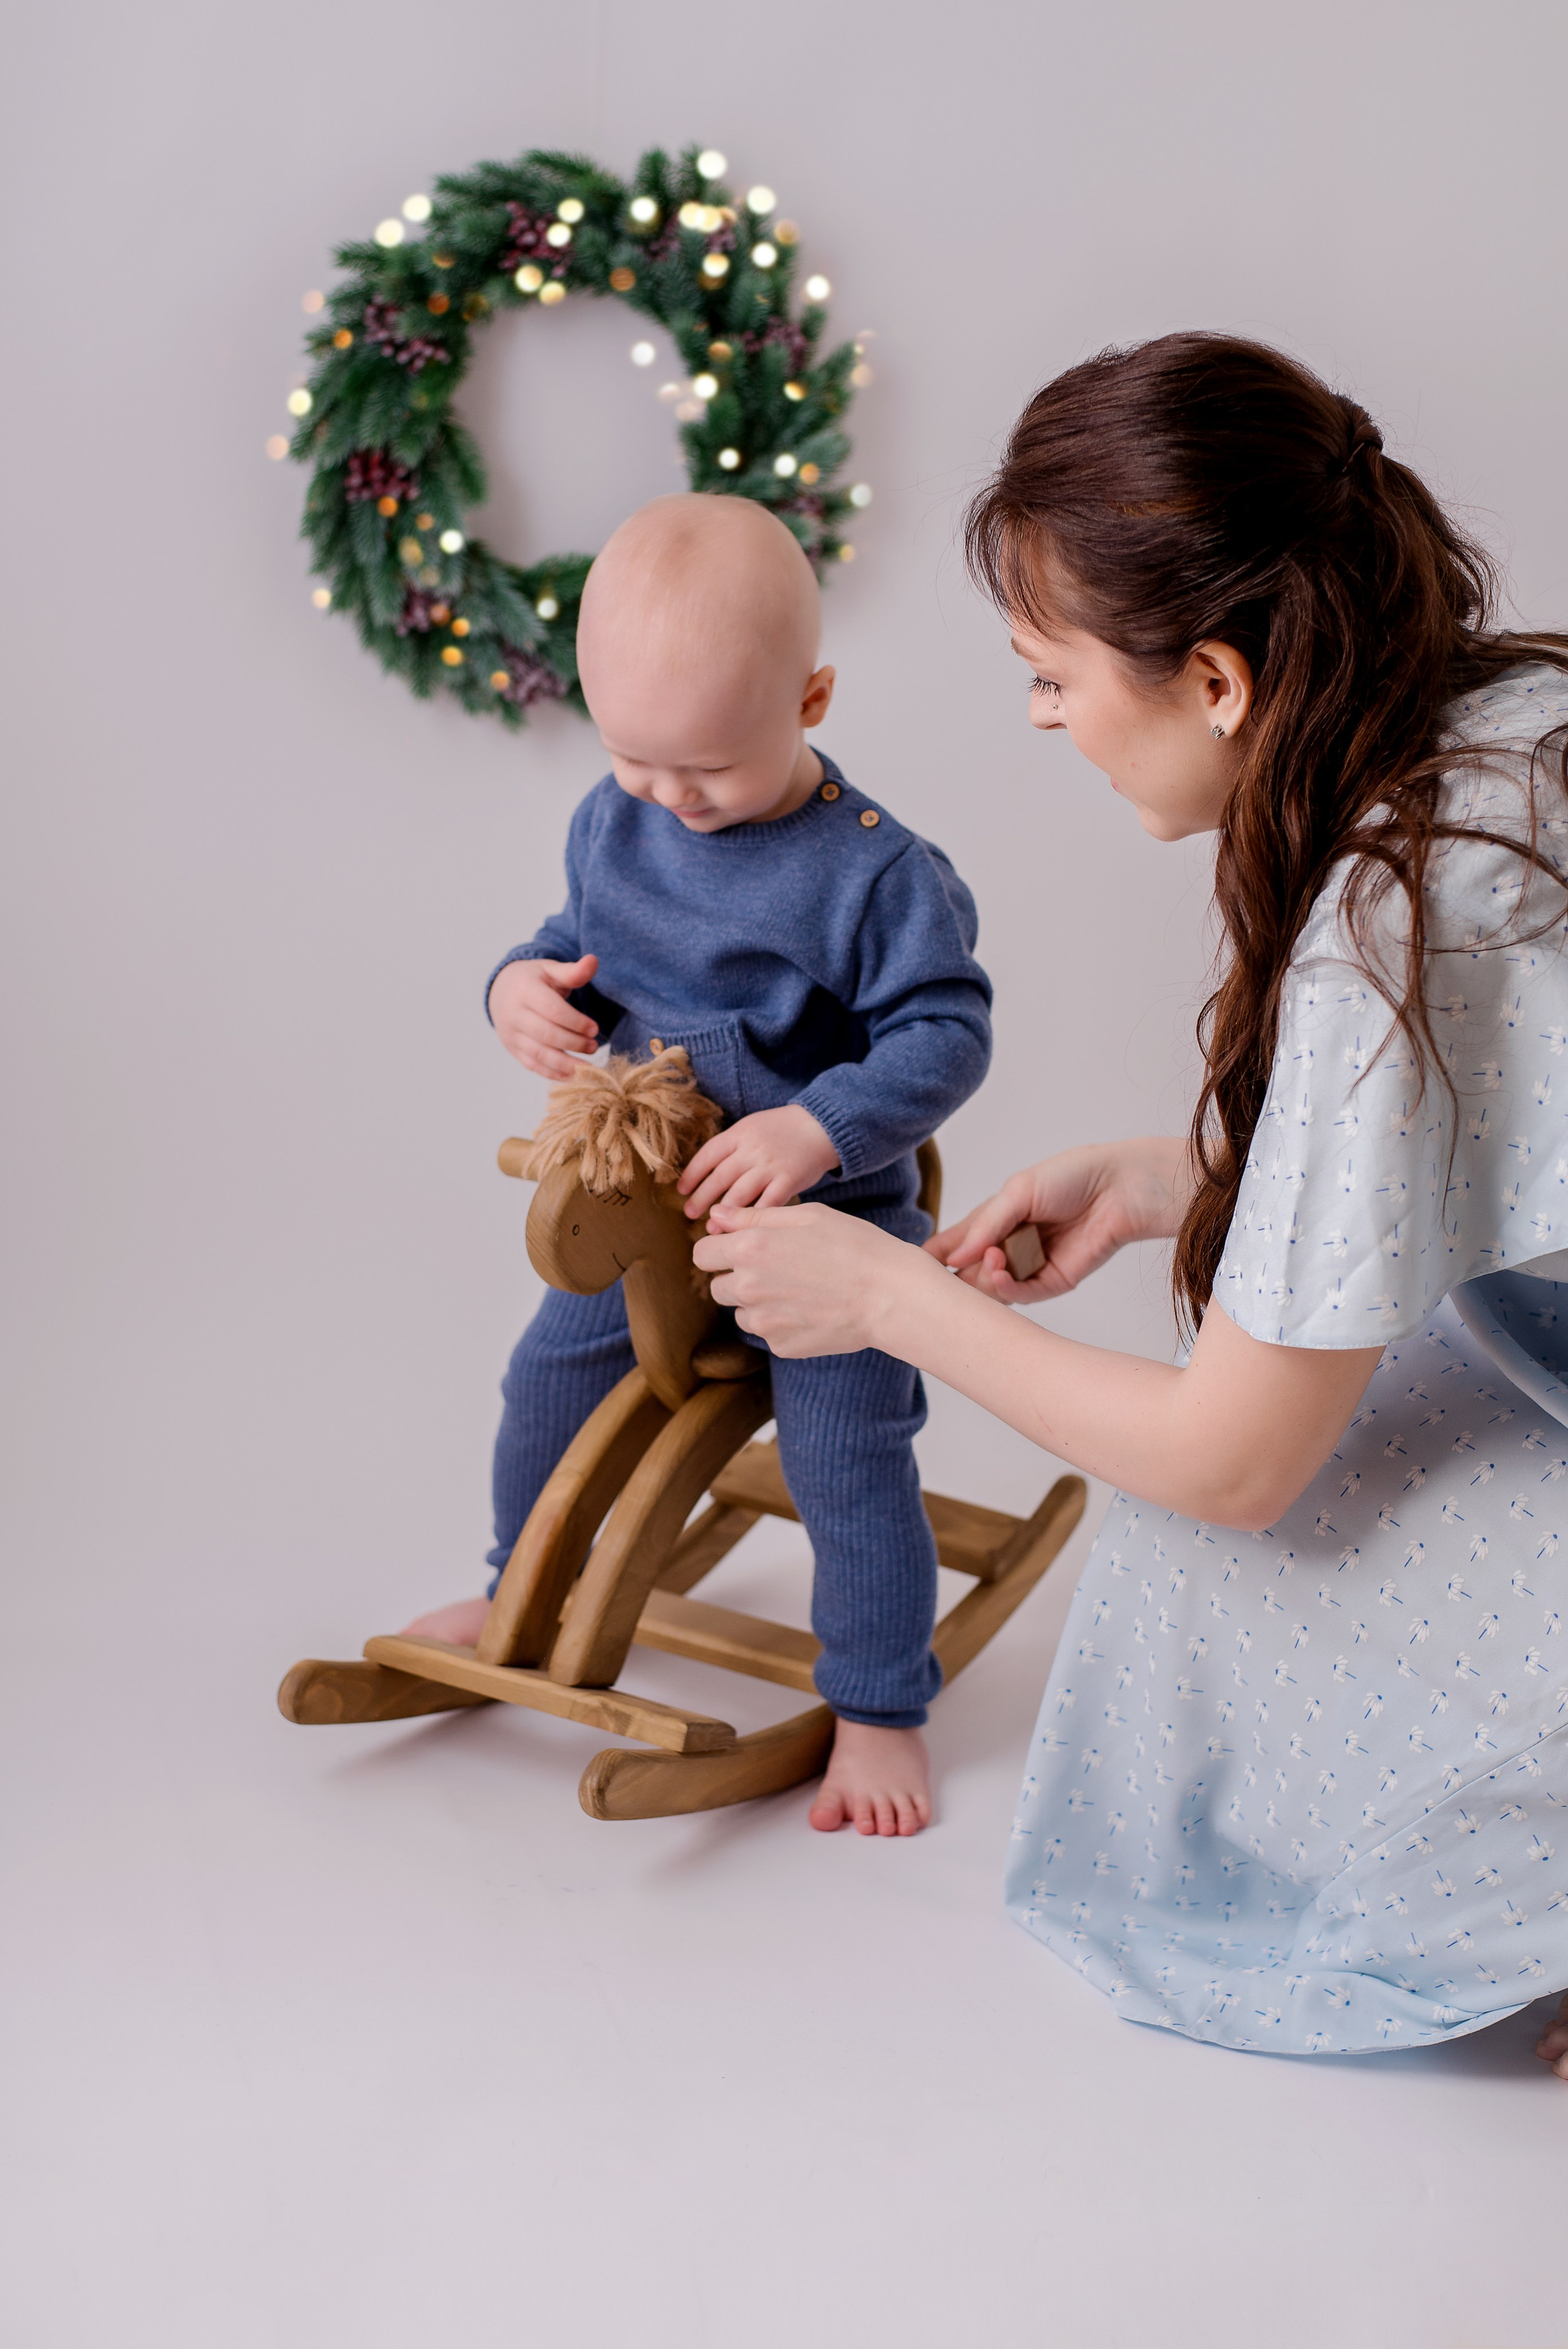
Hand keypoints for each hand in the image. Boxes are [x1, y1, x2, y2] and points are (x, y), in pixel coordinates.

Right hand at [487, 954, 599, 1079]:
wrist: (502, 991)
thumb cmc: (534, 980)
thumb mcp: (551, 970)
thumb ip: (573, 971)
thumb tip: (593, 961)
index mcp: (525, 990)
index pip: (552, 1010)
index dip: (575, 1022)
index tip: (595, 1029)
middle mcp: (514, 1013)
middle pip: (546, 1034)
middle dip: (573, 1043)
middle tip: (594, 1046)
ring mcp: (511, 1033)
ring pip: (539, 1054)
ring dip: (566, 1064)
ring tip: (588, 1068)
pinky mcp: (512, 1048)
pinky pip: (532, 1065)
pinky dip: (553, 1073)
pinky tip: (572, 1076)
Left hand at [676, 1104, 838, 1219]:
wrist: (822, 1125)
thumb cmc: (783, 1130)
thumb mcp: (753, 1126)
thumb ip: (733, 1147)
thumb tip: (706, 1172)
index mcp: (740, 1134)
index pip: (708, 1155)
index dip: (692, 1174)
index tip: (681, 1190)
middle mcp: (752, 1149)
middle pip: (720, 1177)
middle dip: (701, 1198)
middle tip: (689, 1214)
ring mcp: (770, 1166)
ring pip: (739, 1193)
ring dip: (722, 1213)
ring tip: (711, 1228)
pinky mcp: (789, 1180)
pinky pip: (766, 1203)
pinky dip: (752, 1218)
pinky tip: (742, 1230)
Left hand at [694, 1201, 938, 1356]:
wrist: (891, 1295)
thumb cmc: (855, 1246)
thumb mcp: (806, 1216)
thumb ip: (753, 1217)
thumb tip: (716, 1217)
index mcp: (749, 1249)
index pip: (702, 1254)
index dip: (720, 1249)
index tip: (741, 1249)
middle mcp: (748, 1288)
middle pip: (717, 1286)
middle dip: (737, 1277)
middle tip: (778, 1269)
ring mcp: (764, 1322)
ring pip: (741, 1313)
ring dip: (758, 1302)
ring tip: (799, 1290)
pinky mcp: (781, 1346)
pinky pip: (768, 1333)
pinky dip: (782, 1323)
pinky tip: (812, 1309)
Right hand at [926, 1136, 1190, 1303]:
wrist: (1120, 1189)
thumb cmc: (1071, 1177)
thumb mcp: (1017, 1192)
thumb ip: (985, 1224)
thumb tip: (953, 1256)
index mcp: (994, 1220)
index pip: (954, 1243)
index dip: (934, 1256)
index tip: (913, 1266)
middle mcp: (1008, 1247)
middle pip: (967, 1273)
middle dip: (956, 1275)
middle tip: (950, 1270)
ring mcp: (1028, 1267)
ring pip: (990, 1289)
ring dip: (982, 1278)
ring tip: (991, 1258)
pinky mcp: (1051, 1282)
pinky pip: (1020, 1295)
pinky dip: (1005, 1288)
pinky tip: (1000, 1273)